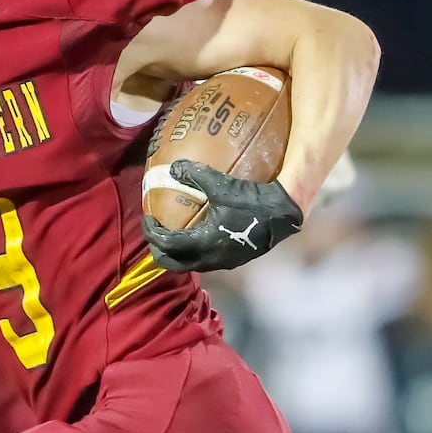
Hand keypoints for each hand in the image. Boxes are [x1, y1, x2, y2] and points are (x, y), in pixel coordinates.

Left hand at [142, 160, 302, 271]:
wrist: (283, 213)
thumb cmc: (251, 199)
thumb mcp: (221, 185)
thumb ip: (195, 175)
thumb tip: (173, 167)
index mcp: (203, 243)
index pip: (167, 244)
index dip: (152, 232)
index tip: (148, 217)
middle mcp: (210, 258)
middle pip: (173, 263)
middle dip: (158, 250)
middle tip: (154, 231)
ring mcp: (222, 262)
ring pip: (188, 264)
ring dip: (175, 252)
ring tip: (170, 233)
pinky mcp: (232, 259)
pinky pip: (203, 261)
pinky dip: (191, 251)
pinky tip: (195, 233)